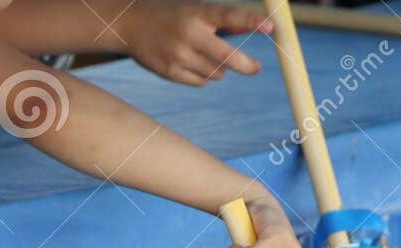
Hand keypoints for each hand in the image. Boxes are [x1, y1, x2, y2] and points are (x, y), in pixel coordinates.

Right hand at [117, 1, 270, 85]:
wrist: (130, 24)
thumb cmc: (172, 16)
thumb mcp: (196, 11)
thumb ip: (226, 22)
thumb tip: (258, 27)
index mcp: (197, 12)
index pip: (229, 16)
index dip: (251, 22)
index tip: (270, 28)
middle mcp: (189, 33)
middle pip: (227, 57)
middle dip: (246, 65)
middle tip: (256, 68)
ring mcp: (179, 55)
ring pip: (216, 73)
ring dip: (219, 68)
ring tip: (203, 55)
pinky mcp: (171, 72)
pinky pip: (201, 82)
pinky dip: (203, 76)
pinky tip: (190, 63)